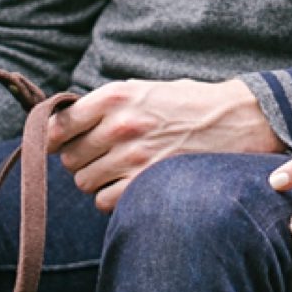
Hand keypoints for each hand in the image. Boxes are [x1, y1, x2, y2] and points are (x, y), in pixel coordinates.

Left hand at [48, 77, 282, 205]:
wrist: (238, 120)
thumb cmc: (189, 104)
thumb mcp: (144, 90)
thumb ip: (104, 105)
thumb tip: (61, 124)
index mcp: (116, 97)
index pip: (58, 124)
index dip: (53, 137)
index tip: (56, 144)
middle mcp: (120, 125)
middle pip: (68, 157)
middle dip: (80, 159)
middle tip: (101, 157)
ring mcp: (134, 156)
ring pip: (84, 182)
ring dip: (95, 180)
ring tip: (118, 171)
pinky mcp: (147, 183)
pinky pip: (104, 201)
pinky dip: (111, 198)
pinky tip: (128, 186)